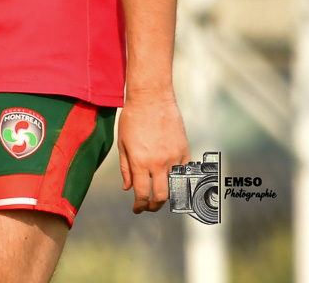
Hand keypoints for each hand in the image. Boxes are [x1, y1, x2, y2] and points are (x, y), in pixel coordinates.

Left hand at [117, 89, 186, 211]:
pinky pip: (185, 173)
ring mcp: (174, 158)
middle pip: (161, 197)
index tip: (137, 209)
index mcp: (140, 162)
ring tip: (159, 194)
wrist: (151, 99)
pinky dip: (180, 180)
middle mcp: (158, 163)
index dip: (140, 206)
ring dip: (168, 194)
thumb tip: (128, 189)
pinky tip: (172, 180)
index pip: (141, 194)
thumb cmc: (132, 119)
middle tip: (149, 206)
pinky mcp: (185, 151)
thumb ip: (126, 168)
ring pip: (176, 187)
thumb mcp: (122, 143)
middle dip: (154, 206)